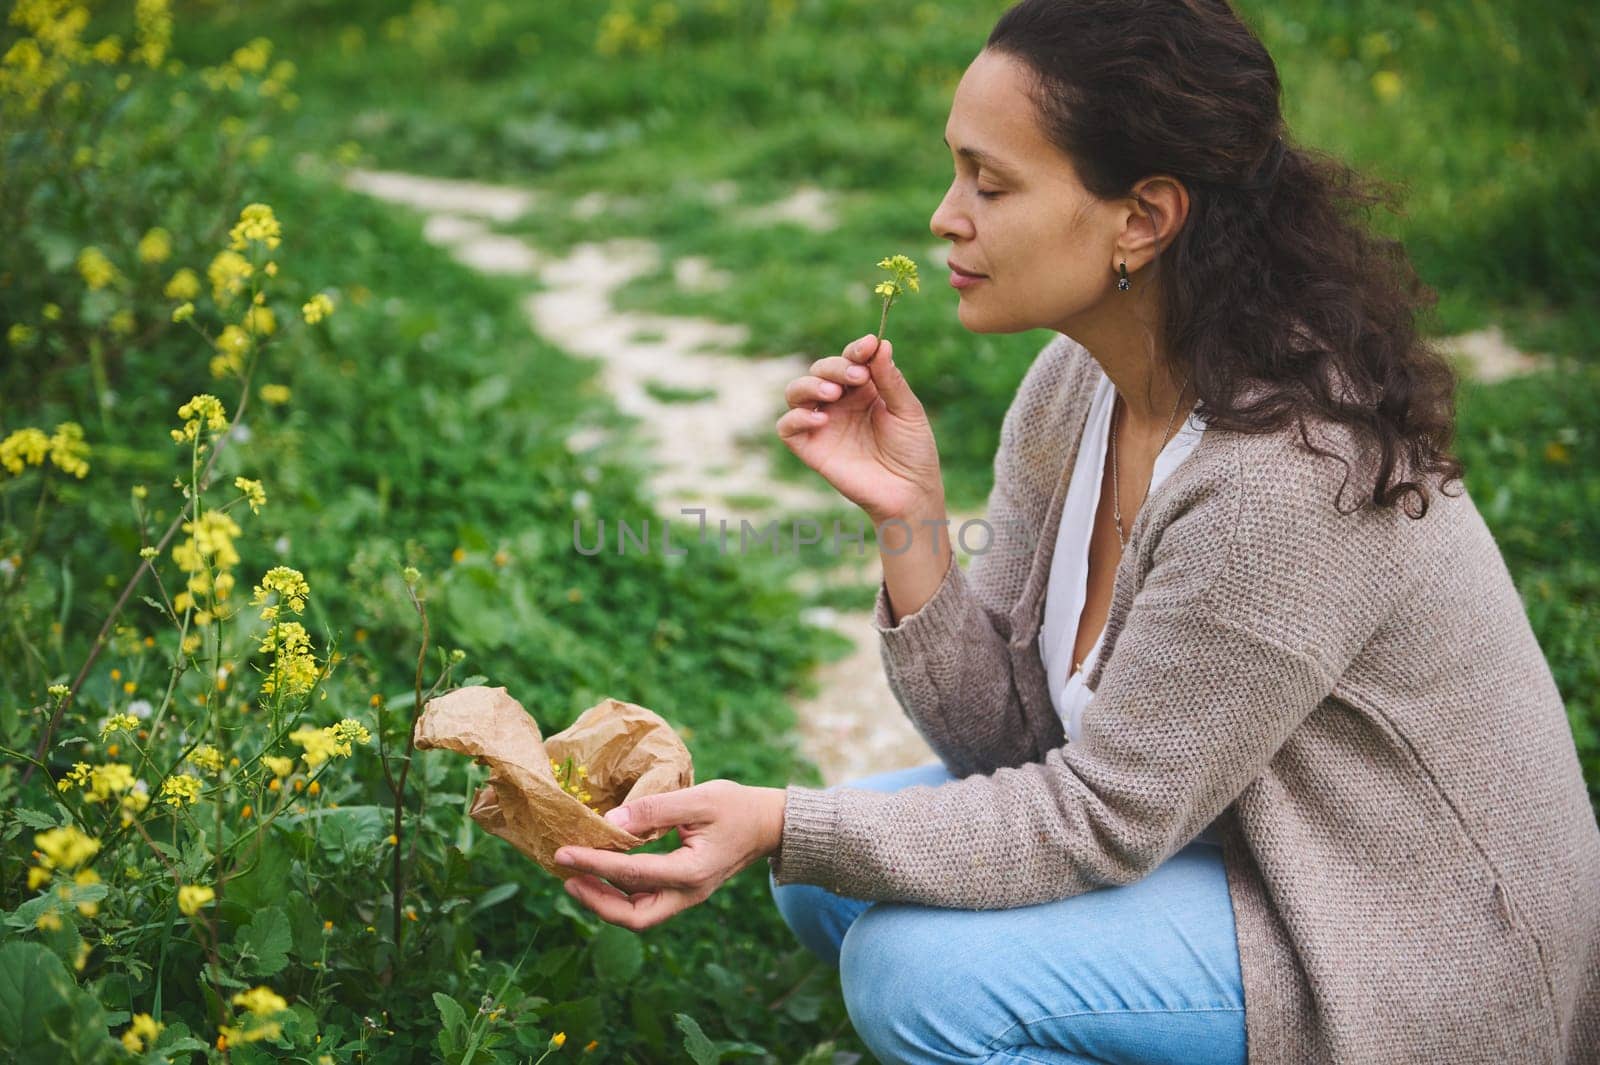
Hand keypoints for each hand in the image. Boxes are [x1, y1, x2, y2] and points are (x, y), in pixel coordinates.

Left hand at [552, 780, 785, 930]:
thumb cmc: (736, 807)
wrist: (768, 825)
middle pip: (634, 917)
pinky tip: (602, 875)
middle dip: (596, 901)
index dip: (594, 864)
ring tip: (576, 878)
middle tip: (566, 877)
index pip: (632, 874)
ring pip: (639, 915)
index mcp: (692, 871)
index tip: (563, 852)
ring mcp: (687, 896)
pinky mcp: (684, 891)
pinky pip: (646, 903)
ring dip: (605, 901)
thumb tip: (611, 820)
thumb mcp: (698, 798)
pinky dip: (620, 894)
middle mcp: (689, 893)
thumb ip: (655, 809)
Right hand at [776, 333, 943, 523]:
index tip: (869, 346)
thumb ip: (890, 380)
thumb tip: (879, 344)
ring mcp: (823, 424)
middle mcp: (839, 402)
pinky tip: (820, 419)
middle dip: (835, 367)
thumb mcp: (908, 411)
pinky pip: (786, 427)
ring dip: (810, 384)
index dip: (856, 349)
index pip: (850, 359)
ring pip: (796, 392)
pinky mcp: (811, 448)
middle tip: (857, 377)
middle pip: (820, 370)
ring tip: (833, 393)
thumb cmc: (913, 451)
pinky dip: (796, 417)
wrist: (909, 492)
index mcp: (864, 388)